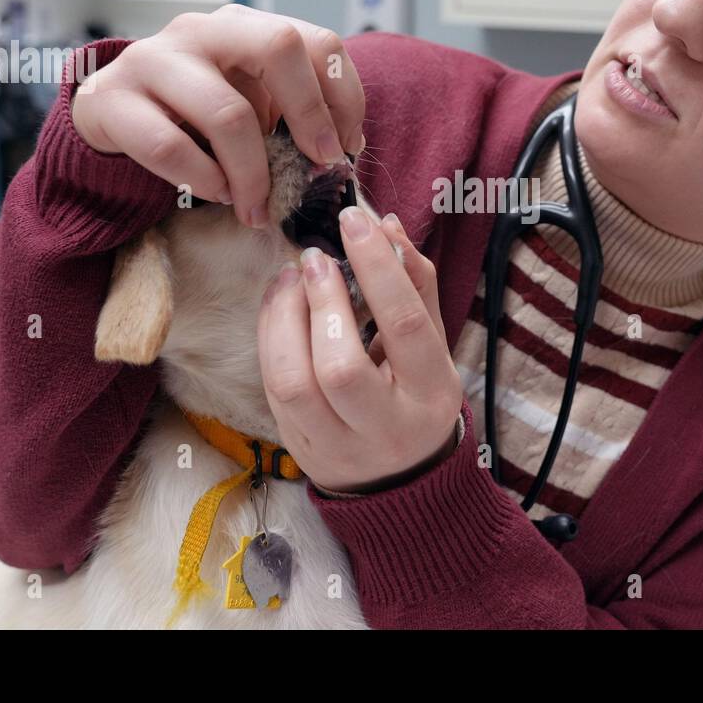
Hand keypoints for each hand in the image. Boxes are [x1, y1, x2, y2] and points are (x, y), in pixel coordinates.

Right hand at [70, 4, 365, 229]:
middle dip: (310, 115)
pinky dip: (205, 181)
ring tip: (257, 206)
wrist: (108, 113)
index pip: (317, 41)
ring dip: (254, 174)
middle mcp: (201, 30)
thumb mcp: (248, 101)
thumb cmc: (192, 112)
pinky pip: (172, 148)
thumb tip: (346, 150)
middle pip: (278, 48)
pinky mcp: (114, 100)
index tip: (346, 147)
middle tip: (318, 166)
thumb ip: (292, 113)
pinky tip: (217, 194)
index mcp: (245, 26)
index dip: (343, 97)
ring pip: (227, 113)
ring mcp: (153, 59)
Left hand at [256, 209, 463, 494]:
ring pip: (295, 384)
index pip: (404, 325)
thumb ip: (415, 285)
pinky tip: (278, 304)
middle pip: (342, 366)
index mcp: (432, 393)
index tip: (355, 222)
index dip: (377, 268)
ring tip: (289, 276)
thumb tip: (384, 226)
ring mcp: (338, 445)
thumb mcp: (433, 345)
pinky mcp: (300, 448)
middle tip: (314, 256)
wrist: (400, 481)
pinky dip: (270, 338)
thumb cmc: (417, 395)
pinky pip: (273, 390)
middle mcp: (386, 427)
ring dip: (283, 319)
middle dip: (322, 301)